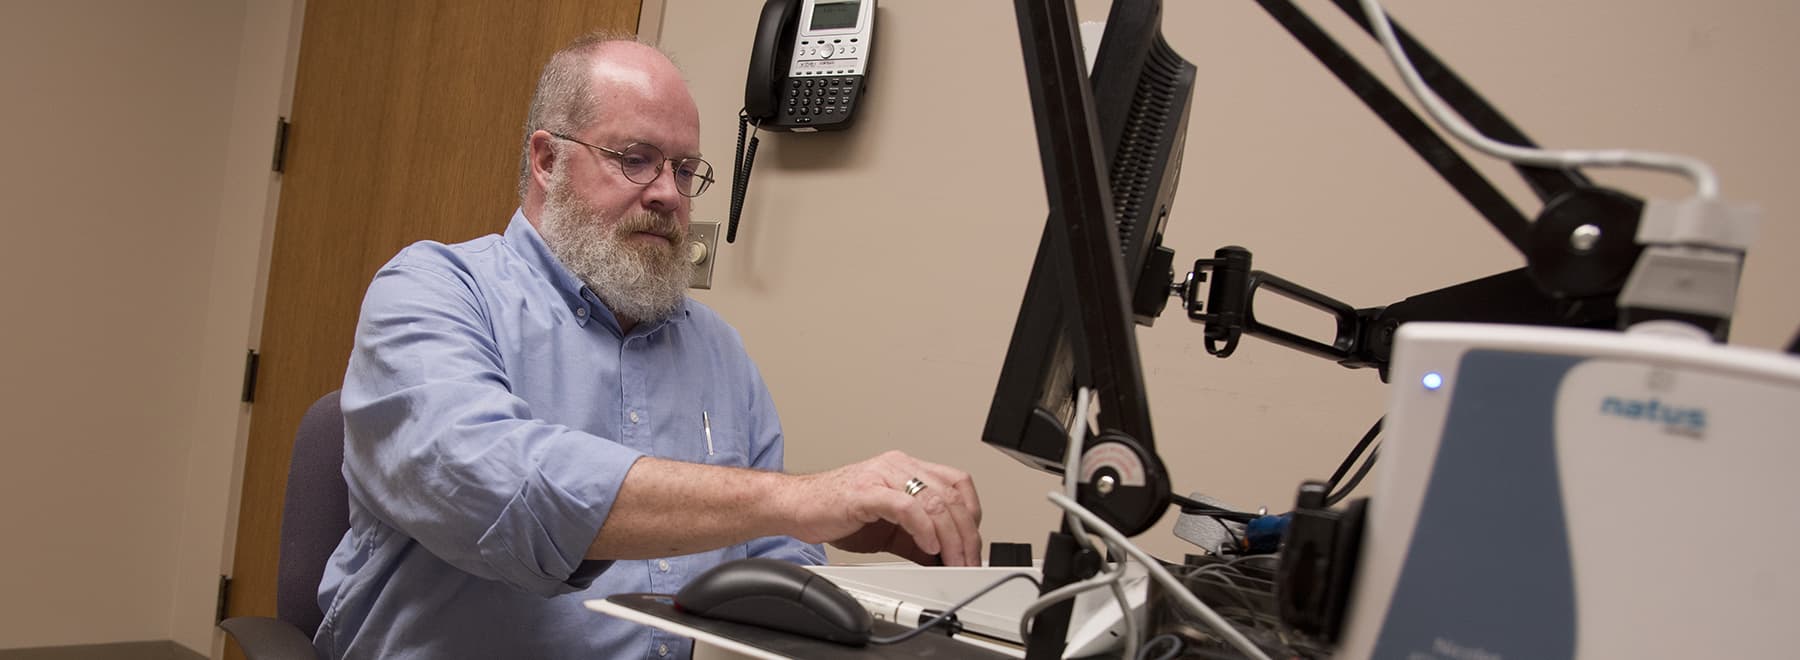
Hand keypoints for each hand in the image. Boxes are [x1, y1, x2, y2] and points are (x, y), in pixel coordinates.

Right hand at [783, 451, 982, 565]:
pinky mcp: (866, 492)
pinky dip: (923, 528)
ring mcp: (883, 476)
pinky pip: (905, 506)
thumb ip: (918, 539)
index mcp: (907, 469)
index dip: (972, 515)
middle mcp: (899, 466)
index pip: (957, 484)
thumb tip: (946, 559)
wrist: (796, 507)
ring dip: (950, 536)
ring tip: (953, 559)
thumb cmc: (837, 512)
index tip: (974, 545)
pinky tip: (928, 546)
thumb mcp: (890, 529)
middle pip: (950, 496)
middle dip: (966, 534)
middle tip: (969, 561)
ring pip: (933, 500)